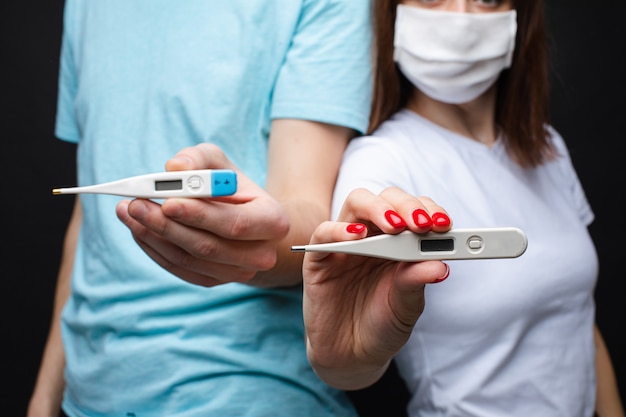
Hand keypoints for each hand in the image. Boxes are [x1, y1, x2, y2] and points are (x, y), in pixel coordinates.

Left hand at [116, 143, 288, 286]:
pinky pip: (179, 269)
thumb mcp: (220, 164)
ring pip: (188, 259)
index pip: (235, 224)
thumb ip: (199, 159)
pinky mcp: (214, 281)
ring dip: (153, 236)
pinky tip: (138, 228)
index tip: (168, 201)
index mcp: (272, 222)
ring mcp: (238, 273)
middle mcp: (260, 254)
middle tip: (136, 204)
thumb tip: (174, 168)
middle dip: (167, 225)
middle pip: (208, 246)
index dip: (200, 215)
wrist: (246, 219)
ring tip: (128, 211)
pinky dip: (154, 248)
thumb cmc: (232, 188)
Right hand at [302, 187, 451, 389]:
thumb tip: (440, 264)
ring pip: (357, 203)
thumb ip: (416, 281)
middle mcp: (373, 236)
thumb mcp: (406, 307)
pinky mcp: (319, 259)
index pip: (413, 211)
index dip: (429, 211)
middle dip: (407, 205)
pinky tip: (357, 236)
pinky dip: (338, 229)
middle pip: (386, 199)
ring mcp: (345, 244)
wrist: (353, 356)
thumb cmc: (382, 326)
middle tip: (421, 224)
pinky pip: (323, 232)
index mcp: (399, 243)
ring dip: (378, 208)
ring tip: (395, 227)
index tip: (444, 225)